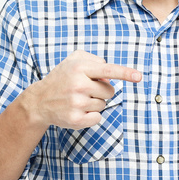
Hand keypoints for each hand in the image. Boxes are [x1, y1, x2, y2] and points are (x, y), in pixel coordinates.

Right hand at [26, 50, 141, 129]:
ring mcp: (77, 103)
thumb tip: (109, 74)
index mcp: (79, 68)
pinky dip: (91, 116)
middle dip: (101, 91)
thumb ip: (95, 60)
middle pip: (110, 91)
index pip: (107, 70)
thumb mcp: (74, 60)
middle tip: (84, 90)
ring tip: (77, 100)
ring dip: (94, 103)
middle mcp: (78, 85)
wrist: (39, 101)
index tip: (139, 76)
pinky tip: (77, 111)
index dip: (125, 73)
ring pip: (103, 105)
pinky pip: (97, 117)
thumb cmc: (62, 78)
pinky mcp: (76, 119)